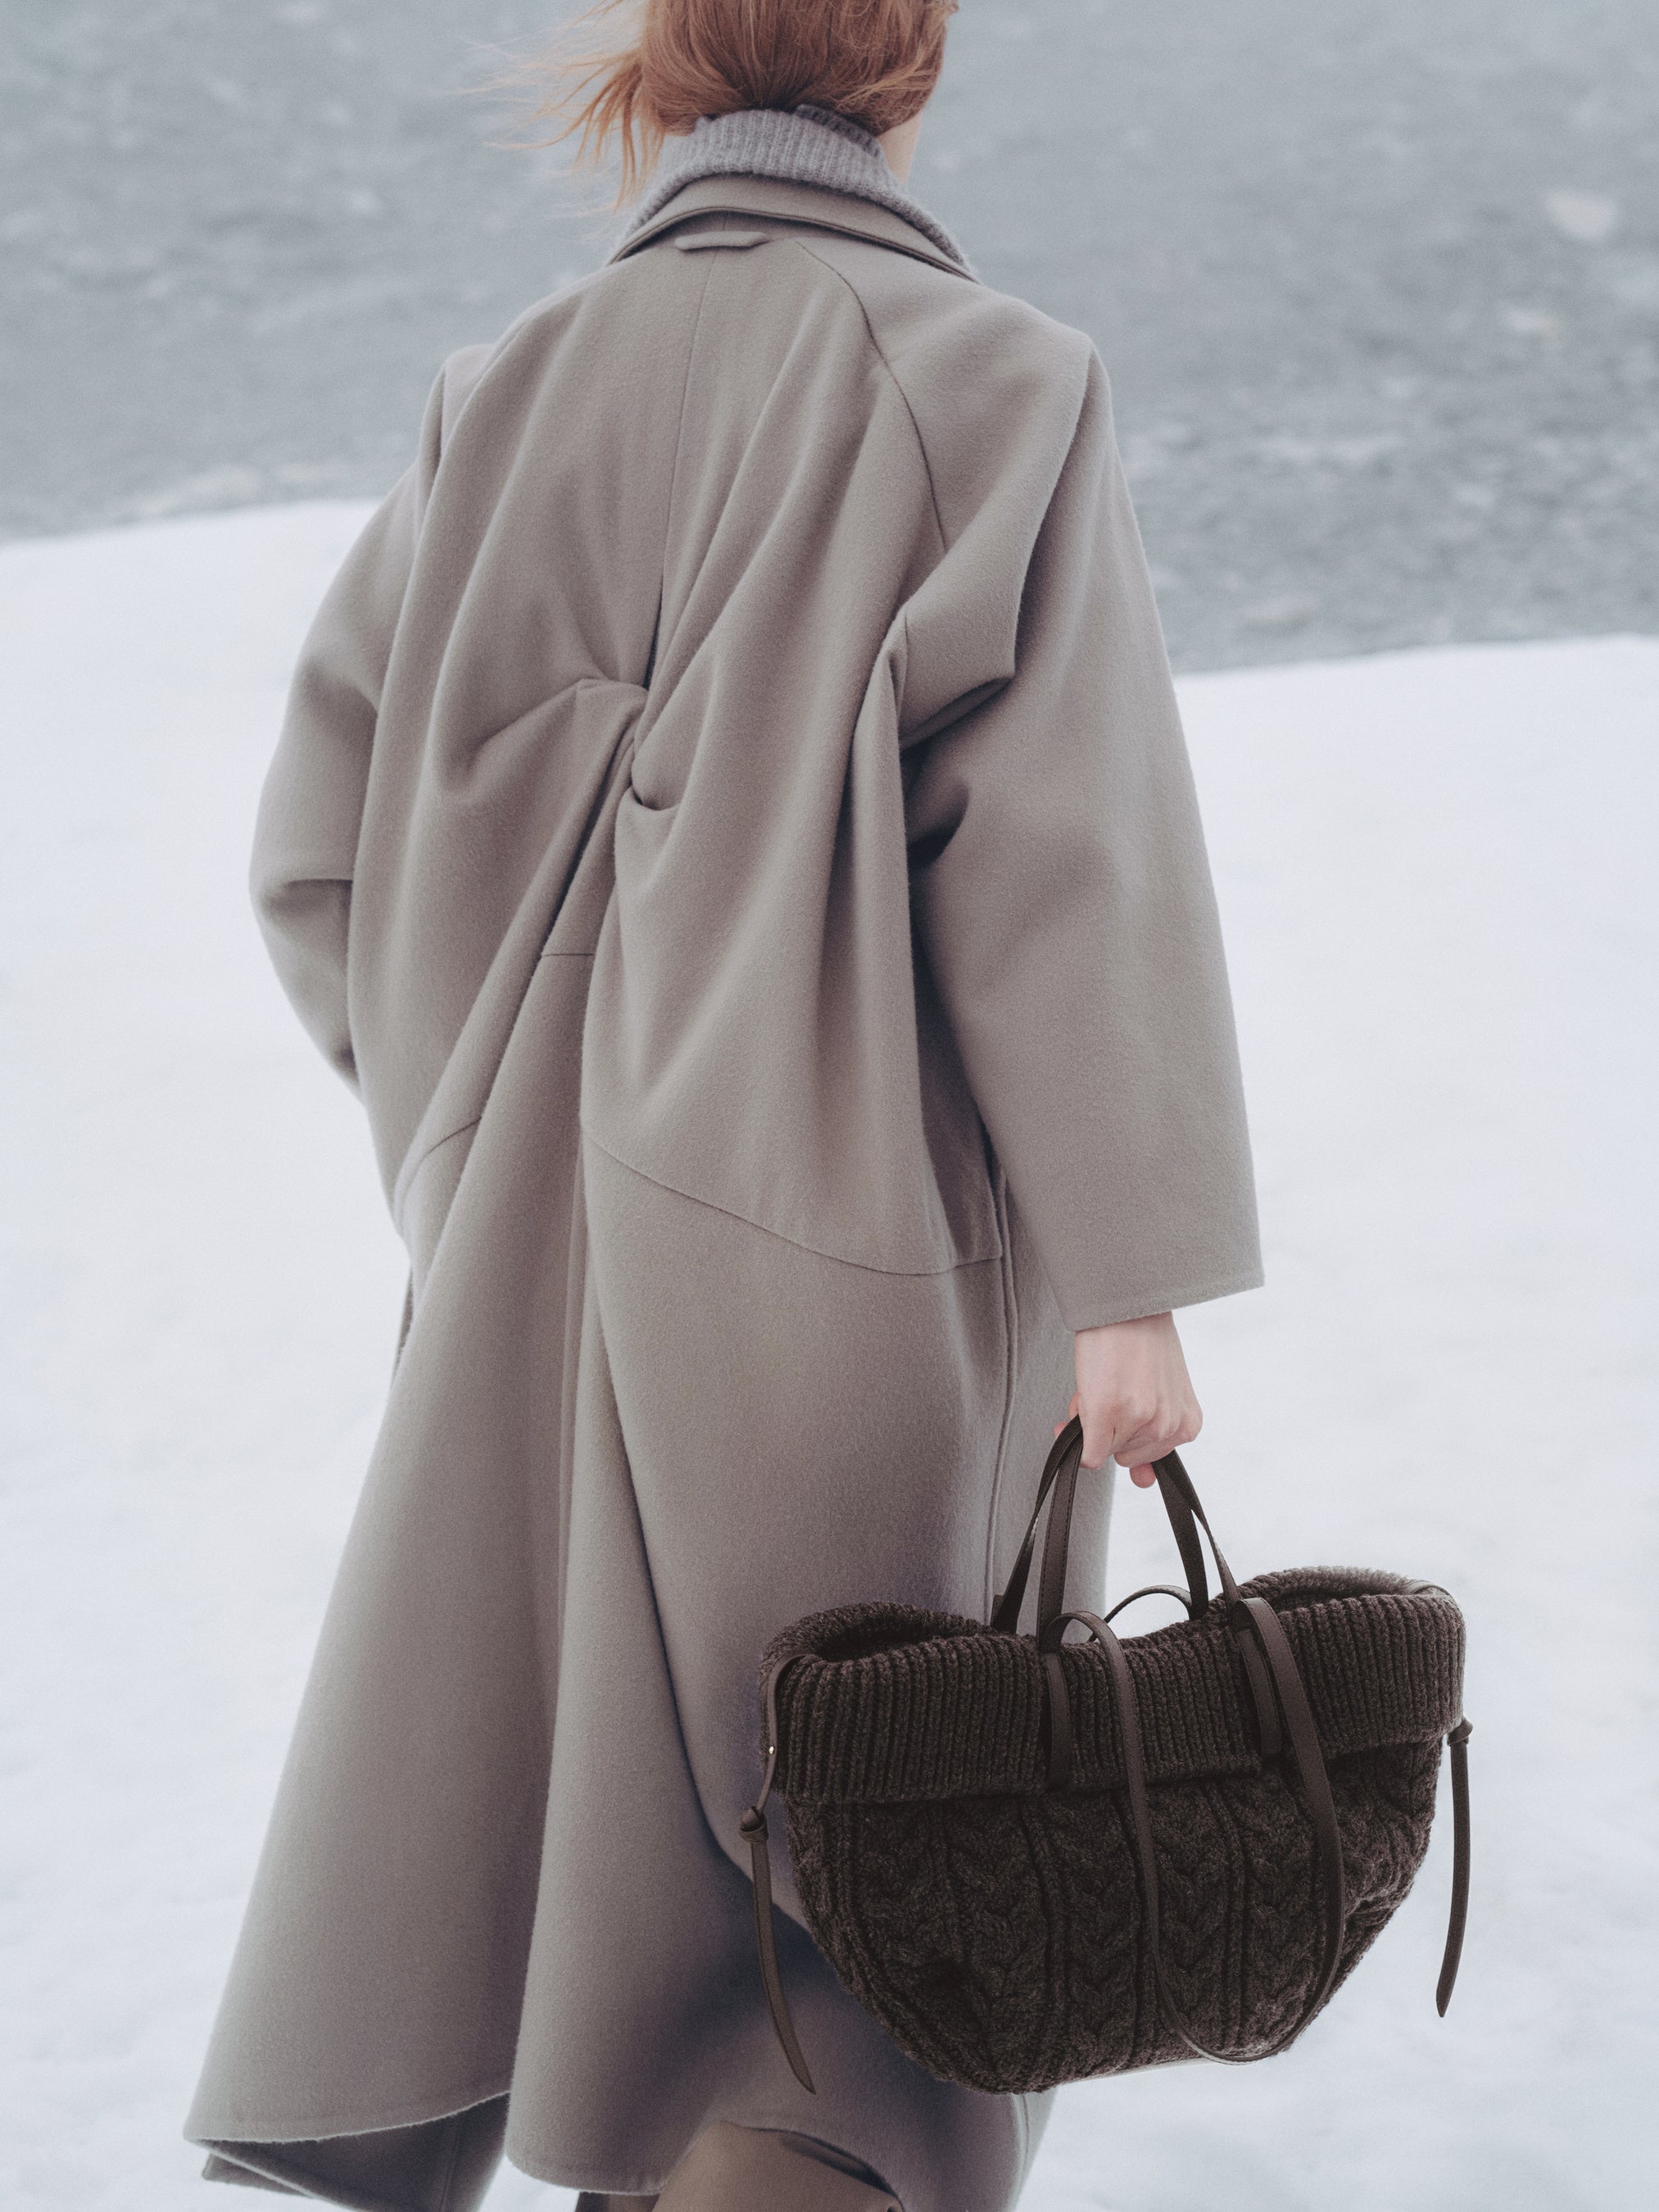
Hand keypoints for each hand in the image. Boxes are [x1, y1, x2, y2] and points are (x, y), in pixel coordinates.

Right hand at [1053, 1312, 1201, 1486]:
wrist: (1125, 1303)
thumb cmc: (1142, 1341)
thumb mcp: (1163, 1391)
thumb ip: (1155, 1439)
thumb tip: (1143, 1482)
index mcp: (1187, 1424)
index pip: (1148, 1458)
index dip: (1129, 1434)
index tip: (1127, 1412)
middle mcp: (1167, 1427)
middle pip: (1123, 1455)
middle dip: (1112, 1427)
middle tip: (1114, 1387)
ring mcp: (1137, 1421)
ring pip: (1102, 1450)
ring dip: (1094, 1420)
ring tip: (1104, 1381)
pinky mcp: (1106, 1412)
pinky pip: (1085, 1450)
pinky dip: (1077, 1429)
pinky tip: (1089, 1391)